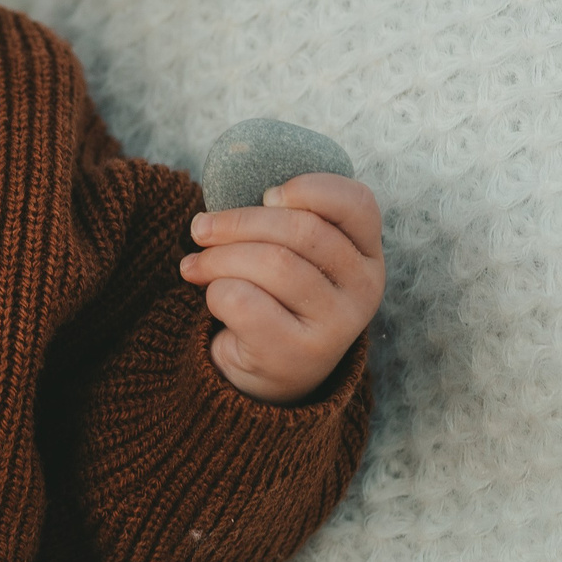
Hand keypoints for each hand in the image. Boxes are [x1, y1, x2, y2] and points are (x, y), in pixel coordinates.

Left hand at [179, 172, 382, 403]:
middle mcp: (364, 288)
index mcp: (366, 253)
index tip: (267, 194)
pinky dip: (215, 291)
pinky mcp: (300, 353)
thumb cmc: (275, 297)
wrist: (268, 373)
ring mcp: (338, 325)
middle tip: (200, 229)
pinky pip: (244, 300)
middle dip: (237, 222)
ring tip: (194, 266)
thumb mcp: (291, 256)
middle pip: (301, 229)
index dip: (309, 188)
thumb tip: (215, 215)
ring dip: (217, 258)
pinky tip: (212, 298)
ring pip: (272, 263)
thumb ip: (278, 223)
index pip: (357, 204)